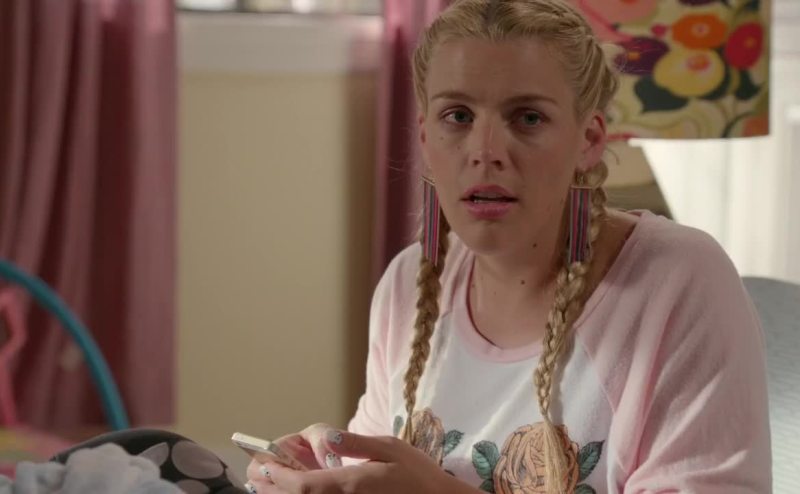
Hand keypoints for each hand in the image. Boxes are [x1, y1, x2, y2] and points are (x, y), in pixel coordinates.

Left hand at [252, 429, 471, 493]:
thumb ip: (356, 443)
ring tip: (265, 487)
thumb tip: (328, 438)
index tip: (263, 466)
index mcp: (352, 484)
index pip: (304, 485)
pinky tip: (296, 493)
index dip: (278, 478)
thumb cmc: (418, 474)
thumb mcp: (390, 448)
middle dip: (272, 489)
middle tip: (255, 476)